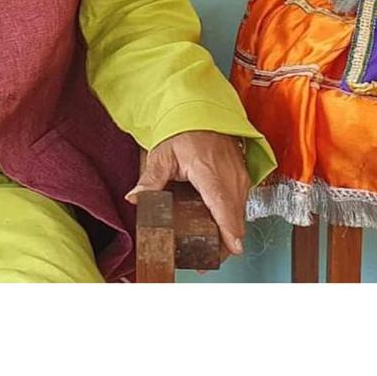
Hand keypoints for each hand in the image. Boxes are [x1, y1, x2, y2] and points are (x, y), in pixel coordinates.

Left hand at [125, 131, 249, 255]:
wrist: (202, 112)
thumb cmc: (184, 130)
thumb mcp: (163, 153)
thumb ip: (151, 178)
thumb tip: (135, 197)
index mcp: (209, 170)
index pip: (222, 204)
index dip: (228, 229)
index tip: (233, 248)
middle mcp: (229, 175)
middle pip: (234, 216)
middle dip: (226, 243)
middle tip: (207, 263)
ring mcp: (239, 175)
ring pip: (240, 212)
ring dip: (230, 232)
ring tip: (213, 252)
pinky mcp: (242, 177)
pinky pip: (241, 203)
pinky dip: (233, 219)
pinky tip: (221, 229)